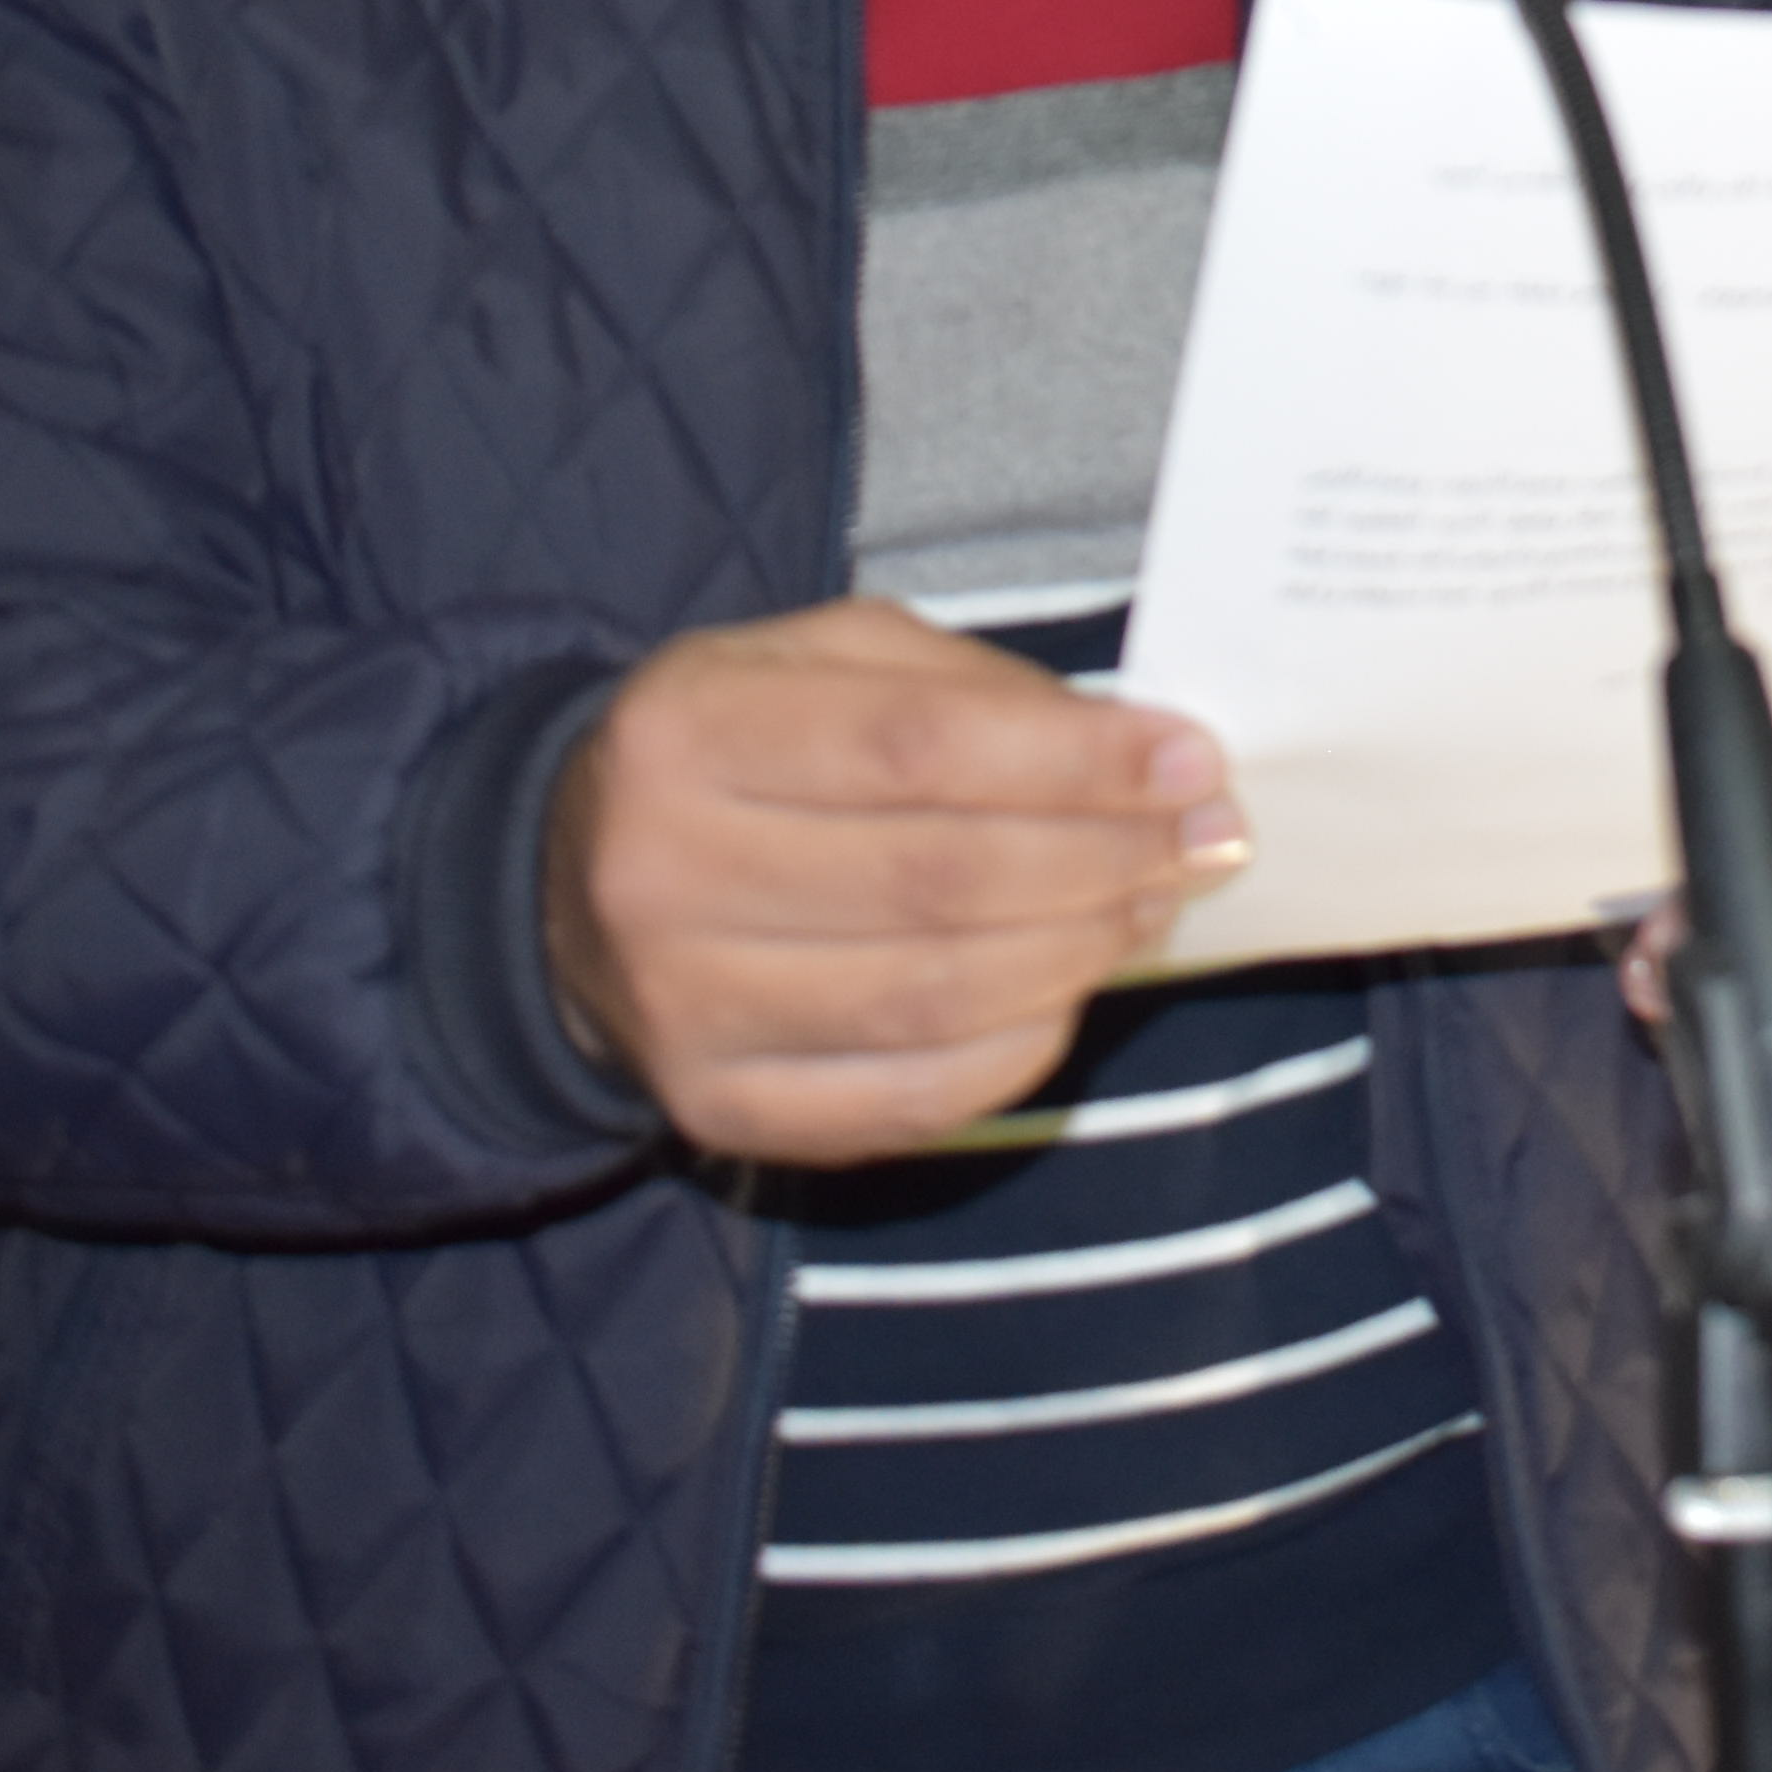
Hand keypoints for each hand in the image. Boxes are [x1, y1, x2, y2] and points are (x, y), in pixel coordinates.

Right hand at [544, 600, 1240, 1166]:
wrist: (565, 887)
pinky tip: (1071, 989)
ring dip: (1081, 950)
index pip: (916, 748)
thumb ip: (972, 690)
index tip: (1191, 759)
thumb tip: (1144, 754)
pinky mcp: (718, 1109)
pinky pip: (914, 1095)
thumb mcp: (825, 662)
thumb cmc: (742, 750)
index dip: (1075, 759)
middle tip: (1205, 836)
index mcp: (688, 731)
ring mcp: (685, 1009)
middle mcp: (664, 874)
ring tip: (1153, 902)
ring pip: (937, 996)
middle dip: (1107, 857)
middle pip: (939, 879)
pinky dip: (1022, 1046)